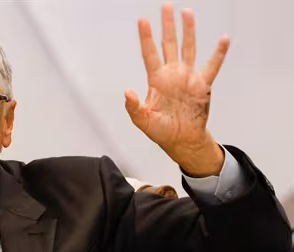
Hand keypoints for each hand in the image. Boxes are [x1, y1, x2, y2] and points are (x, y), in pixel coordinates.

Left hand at [125, 2, 228, 176]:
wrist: (181, 140)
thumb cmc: (161, 130)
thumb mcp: (143, 121)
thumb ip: (133, 107)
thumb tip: (126, 93)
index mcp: (156, 81)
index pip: (149, 54)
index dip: (146, 37)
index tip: (142, 20)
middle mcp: (172, 74)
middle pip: (169, 44)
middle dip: (167, 25)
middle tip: (166, 6)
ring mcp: (188, 77)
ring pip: (188, 48)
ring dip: (188, 31)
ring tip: (187, 13)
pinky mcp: (203, 85)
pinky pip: (212, 66)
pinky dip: (218, 53)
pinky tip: (223, 40)